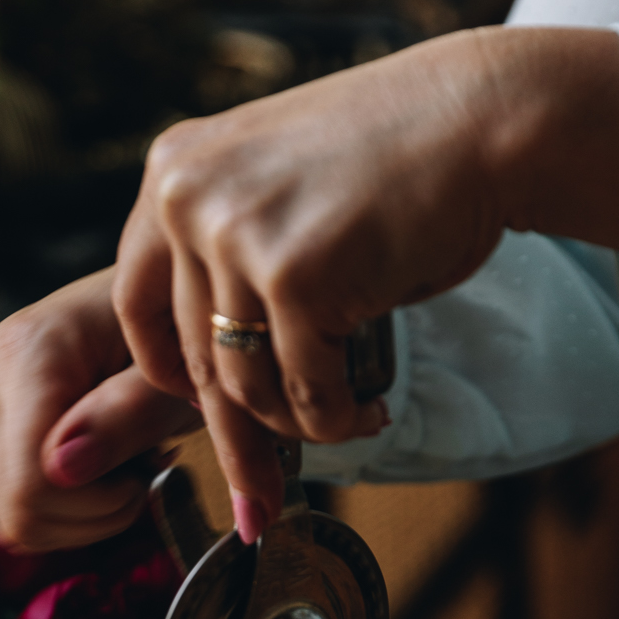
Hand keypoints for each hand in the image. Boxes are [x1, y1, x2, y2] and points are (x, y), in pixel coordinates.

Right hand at [0, 267, 200, 551]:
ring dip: (86, 515)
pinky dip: (71, 510)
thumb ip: (126, 417)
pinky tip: (103, 468)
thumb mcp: (174, 378)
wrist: (156, 306)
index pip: (31, 481)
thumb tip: (60, 468)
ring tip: (126, 464)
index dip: (98, 502)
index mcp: (28, 352)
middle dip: (96, 511)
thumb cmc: (177, 336)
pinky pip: (17, 511)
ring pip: (15, 520)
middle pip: (18, 507)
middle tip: (143, 469)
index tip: (149, 469)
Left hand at [112, 24, 618, 533]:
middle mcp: (187, 198)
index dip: (173, 376)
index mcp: (173, 173)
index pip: (138, 306)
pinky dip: (336, 419)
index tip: (204, 414)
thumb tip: (204, 377)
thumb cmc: (396, 165)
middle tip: (259, 497)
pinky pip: (303, 390)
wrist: (480, 121)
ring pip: (245, 385)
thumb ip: (226, 258)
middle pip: (194, 358)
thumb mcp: (277, 192)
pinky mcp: (294, 276)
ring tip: (345, 418)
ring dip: (297, 424)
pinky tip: (368, 411)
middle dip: (235, 437)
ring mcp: (236, 235)